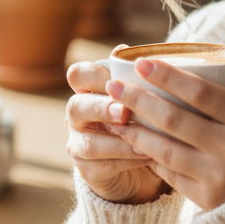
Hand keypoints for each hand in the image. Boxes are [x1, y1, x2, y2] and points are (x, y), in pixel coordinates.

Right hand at [66, 45, 166, 204]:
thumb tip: (131, 52)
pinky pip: (103, 165)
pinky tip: (149, 156)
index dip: (94, 75)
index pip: (78, 75)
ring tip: (144, 141)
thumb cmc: (144, 123)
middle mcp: (78, 117)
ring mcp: (79, 145)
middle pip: (75, 106)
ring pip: (88, 142)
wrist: (141, 169)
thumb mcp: (145, 100)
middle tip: (125, 112)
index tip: (118, 79)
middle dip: (101, 108)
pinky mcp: (88, 171)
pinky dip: (128, 160)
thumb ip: (137, 81)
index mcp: (89, 92)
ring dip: (118, 141)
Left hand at [105, 40, 224, 210]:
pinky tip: (133, 142)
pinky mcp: (205, 199)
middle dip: (139, 100)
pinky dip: (149, 157)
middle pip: (174, 119)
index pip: (201, 93)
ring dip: (134, 130)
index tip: (142, 63)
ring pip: (164, 148)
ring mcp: (215, 176)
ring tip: (113, 114)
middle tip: (112, 84)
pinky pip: (169, 174)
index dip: (169, 77)